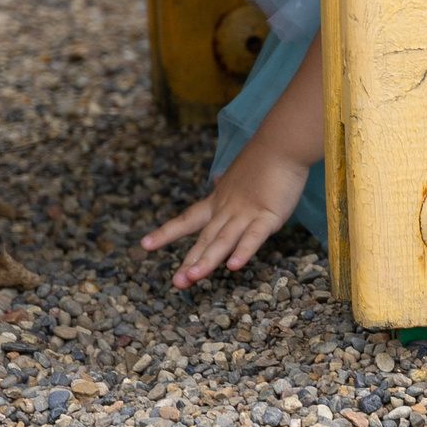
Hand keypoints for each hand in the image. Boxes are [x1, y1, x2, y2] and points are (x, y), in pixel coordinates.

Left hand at [142, 138, 309, 287]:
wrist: (281, 144)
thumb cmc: (263, 159)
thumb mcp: (239, 174)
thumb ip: (228, 183)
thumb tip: (219, 179)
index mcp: (218, 201)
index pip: (187, 220)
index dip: (166, 233)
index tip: (145, 245)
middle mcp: (227, 210)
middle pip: (205, 238)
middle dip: (190, 261)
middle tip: (177, 283)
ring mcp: (246, 213)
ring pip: (223, 240)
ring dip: (207, 260)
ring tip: (192, 278)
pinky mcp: (269, 215)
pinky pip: (254, 236)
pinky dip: (244, 251)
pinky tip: (233, 266)